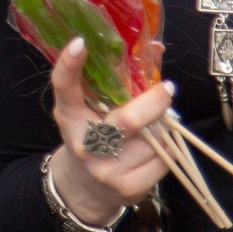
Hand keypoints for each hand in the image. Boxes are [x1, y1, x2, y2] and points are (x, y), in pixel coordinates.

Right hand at [46, 35, 175, 228]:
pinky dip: (166, 152)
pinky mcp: (128, 188)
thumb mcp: (92, 109)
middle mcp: (85, 144)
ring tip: (153, 129)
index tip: (80, 42)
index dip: (70, 65)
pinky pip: (163, 161)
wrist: (84, 189)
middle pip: (129, 119)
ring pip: (155, 140)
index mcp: (70, 117)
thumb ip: (117, 83)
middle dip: (156, 102)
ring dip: (162, 129)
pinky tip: (152, 152)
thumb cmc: (94, 136)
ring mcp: (106, 169)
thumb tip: (157, 49)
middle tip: (167, 89)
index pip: (64, 88)